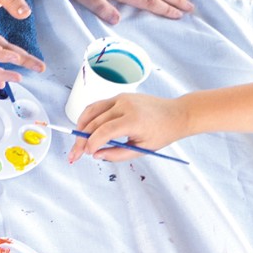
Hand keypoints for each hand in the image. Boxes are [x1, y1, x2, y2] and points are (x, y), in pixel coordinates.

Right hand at [67, 92, 191, 161]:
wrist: (177, 114)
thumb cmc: (163, 132)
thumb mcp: (142, 148)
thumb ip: (117, 154)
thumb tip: (96, 155)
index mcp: (134, 120)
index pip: (104, 131)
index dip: (91, 144)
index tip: (87, 154)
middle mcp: (125, 105)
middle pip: (94, 123)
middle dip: (81, 140)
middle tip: (75, 155)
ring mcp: (121, 99)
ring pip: (91, 112)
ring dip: (80, 127)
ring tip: (77, 142)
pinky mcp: (119, 97)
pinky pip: (97, 106)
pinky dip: (88, 118)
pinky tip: (84, 129)